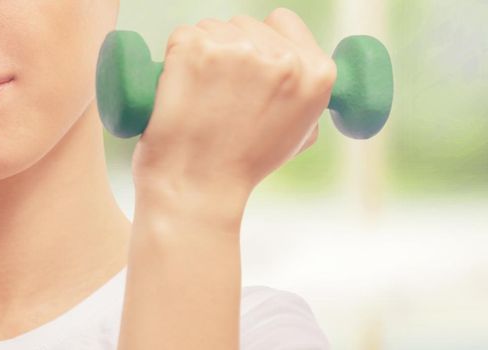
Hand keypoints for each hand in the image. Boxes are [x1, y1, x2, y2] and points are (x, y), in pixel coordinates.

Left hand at [131, 8, 336, 196]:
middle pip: (245, 25)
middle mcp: (281, 57)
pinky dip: (176, 57)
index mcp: (316, 74)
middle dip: (230, 50)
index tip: (247, 62)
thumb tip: (295, 67)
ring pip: (213, 28)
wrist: (196, 186)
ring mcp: (237, 49)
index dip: (262, 40)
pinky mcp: (195, 48)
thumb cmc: (241, 166)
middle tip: (218, 94)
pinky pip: (183, 35)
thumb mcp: (297, 133)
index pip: (283, 21)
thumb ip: (302, 93)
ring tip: (200, 98)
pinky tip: (181, 89)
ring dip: (203, 53)